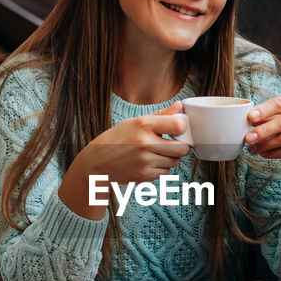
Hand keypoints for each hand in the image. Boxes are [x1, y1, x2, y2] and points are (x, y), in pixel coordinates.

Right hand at [60, 103, 190, 217]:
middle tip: (171, 144)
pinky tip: (148, 162)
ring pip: (174, 162)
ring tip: (154, 153)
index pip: (178, 125)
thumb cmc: (118, 138)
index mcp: (143, 124)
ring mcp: (145, 161)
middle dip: (180, 147)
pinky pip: (165, 172)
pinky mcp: (144, 175)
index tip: (178, 129)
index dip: (183, 128)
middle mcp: (145, 142)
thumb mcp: (135, 121)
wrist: (97, 162)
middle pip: (182, 148)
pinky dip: (160, 168)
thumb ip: (161, 115)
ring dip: (169, 158)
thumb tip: (180, 106)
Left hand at [245, 93, 280, 160]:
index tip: (250, 117)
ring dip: (266, 145)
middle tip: (248, 138)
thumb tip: (250, 121)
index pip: (280, 103)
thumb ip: (269, 116)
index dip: (263, 110)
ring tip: (253, 148)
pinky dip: (275, 153)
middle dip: (263, 131)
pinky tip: (264, 154)